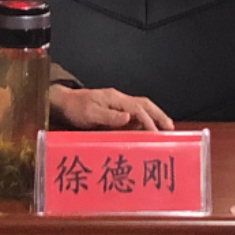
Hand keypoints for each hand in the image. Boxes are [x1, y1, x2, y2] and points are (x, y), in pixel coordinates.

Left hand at [49, 85, 173, 131]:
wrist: (63, 103)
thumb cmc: (75, 109)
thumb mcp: (90, 114)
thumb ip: (109, 116)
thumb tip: (128, 117)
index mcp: (115, 99)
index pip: (138, 109)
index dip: (149, 122)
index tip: (157, 136)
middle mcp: (119, 99)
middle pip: (145, 104)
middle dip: (159, 116)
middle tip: (171, 129)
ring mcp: (117, 103)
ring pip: (142, 107)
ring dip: (155, 116)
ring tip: (166, 129)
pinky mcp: (115, 109)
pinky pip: (135, 112)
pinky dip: (146, 119)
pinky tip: (149, 129)